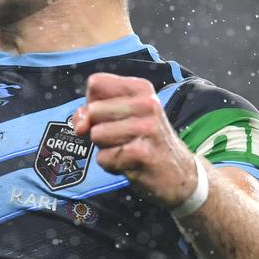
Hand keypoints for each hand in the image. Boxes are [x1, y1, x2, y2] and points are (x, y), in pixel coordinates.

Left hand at [71, 73, 199, 208]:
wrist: (179, 175)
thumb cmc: (146, 142)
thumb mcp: (124, 117)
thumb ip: (94, 111)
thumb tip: (80, 124)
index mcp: (141, 88)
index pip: (95, 84)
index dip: (92, 103)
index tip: (108, 116)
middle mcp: (147, 104)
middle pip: (92, 111)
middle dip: (99, 128)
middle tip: (123, 138)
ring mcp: (146, 128)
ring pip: (96, 134)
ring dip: (105, 148)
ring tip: (127, 150)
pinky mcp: (141, 154)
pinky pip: (103, 158)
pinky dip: (111, 165)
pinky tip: (130, 164)